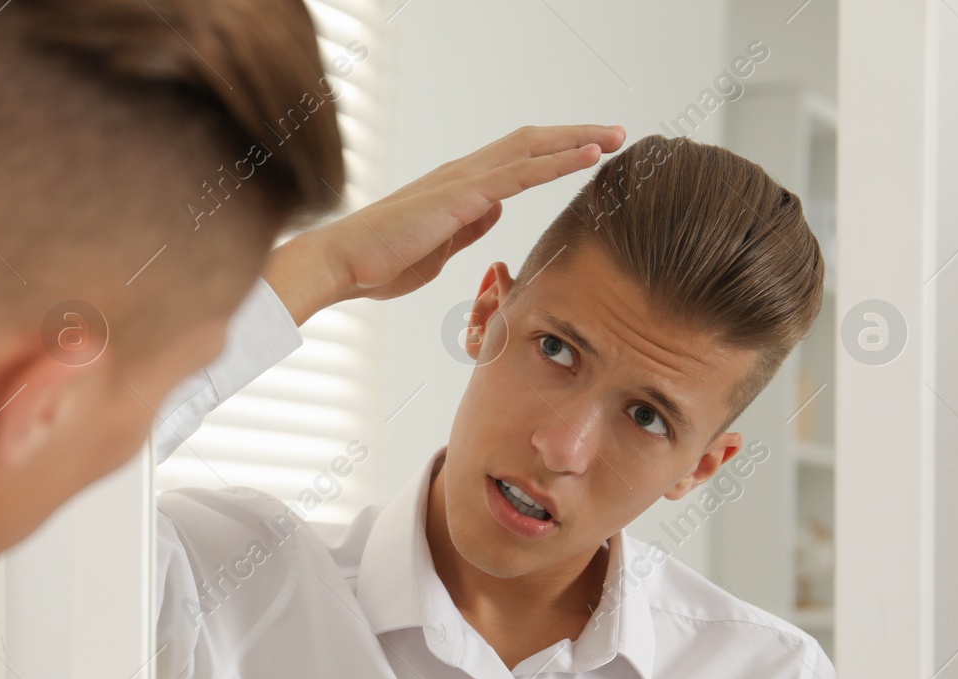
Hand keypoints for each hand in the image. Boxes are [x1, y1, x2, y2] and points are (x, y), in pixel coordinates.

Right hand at [264, 124, 625, 323]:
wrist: (343, 263)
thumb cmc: (379, 263)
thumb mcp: (437, 248)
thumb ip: (467, 227)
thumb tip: (494, 210)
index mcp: (459, 188)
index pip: (516, 160)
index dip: (554, 153)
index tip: (588, 153)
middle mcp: (464, 174)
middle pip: (531, 143)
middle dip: (575, 137)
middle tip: (614, 135)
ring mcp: (464, 181)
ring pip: (532, 149)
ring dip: (578, 141)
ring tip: (614, 137)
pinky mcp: (463, 195)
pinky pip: (522, 173)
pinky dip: (559, 161)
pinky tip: (589, 156)